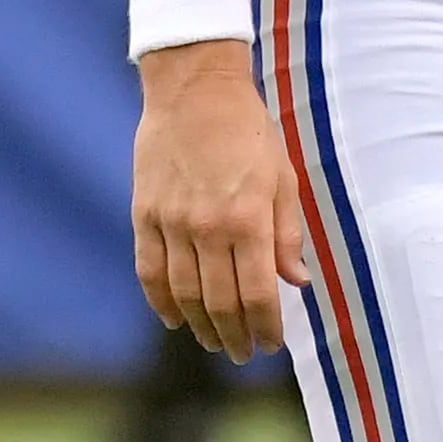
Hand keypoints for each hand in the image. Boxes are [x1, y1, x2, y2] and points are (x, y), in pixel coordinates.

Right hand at [132, 41, 309, 360]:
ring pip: (184, 295)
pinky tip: (175, 319)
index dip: (266, 327)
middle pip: (220, 302)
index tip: (270, 344)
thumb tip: (297, 282)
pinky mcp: (145, 214)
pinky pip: (150, 271)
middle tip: (242, 352)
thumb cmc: (249, 131)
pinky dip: (160, 302)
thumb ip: (287, 233)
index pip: (259, 293)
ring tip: (213, 341)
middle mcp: (208, 227)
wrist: (195, 89)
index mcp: (249, 218)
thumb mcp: (282, 177)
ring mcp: (172, 222)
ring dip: (200, 326)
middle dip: (235, 335)